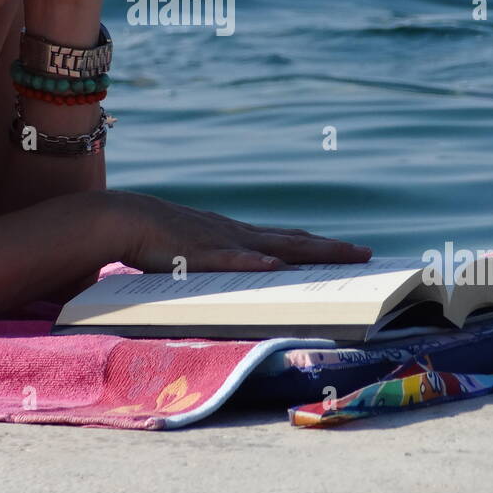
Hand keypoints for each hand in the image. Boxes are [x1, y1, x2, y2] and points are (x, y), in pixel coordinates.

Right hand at [101, 190, 372, 272]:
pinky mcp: (201, 253)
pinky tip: (275, 266)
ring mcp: (223, 242)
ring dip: (310, 251)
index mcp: (239, 235)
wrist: (125, 218)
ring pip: (276, 247)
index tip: (350, 250)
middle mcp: (239, 234)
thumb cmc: (159, 238)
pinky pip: (232, 258)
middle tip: (367, 254)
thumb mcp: (199, 250)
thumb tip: (248, 275)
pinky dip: (255, 261)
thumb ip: (222, 260)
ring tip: (342, 255)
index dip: (321, 245)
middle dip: (332, 249)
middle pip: (295, 241)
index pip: (289, 240)